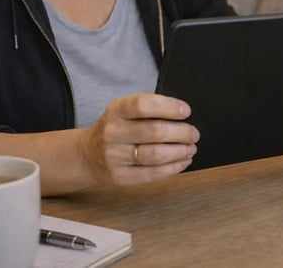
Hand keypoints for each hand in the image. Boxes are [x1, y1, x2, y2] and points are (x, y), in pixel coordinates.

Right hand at [79, 93, 198, 185]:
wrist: (88, 155)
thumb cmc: (117, 129)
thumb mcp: (124, 111)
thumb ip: (149, 110)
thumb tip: (183, 115)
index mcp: (116, 110)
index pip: (144, 105)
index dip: (169, 107)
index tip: (186, 111)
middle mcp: (113, 132)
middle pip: (155, 131)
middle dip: (182, 133)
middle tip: (194, 133)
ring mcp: (114, 156)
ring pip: (156, 155)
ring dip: (180, 151)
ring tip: (190, 148)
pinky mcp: (120, 177)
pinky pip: (153, 173)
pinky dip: (174, 167)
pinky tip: (182, 161)